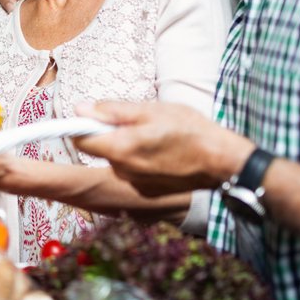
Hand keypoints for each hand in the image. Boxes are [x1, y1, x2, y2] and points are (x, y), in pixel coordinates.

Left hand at [73, 101, 253, 196]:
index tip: (90, 115)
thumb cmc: (189, 130)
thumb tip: (80, 109)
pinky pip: (130, 170)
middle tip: (132, 120)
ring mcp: (134, 184)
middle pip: (97, 150)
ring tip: (151, 134)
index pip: (79, 140)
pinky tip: (158, 151)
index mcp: (120, 149)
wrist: (220, 160)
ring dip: (123, 146)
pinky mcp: (146, 191)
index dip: (81, 125)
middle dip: (106, 134)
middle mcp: (122, 171)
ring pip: (115, 159)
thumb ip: (112, 111)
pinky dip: (136, 159)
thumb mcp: (150, 109)